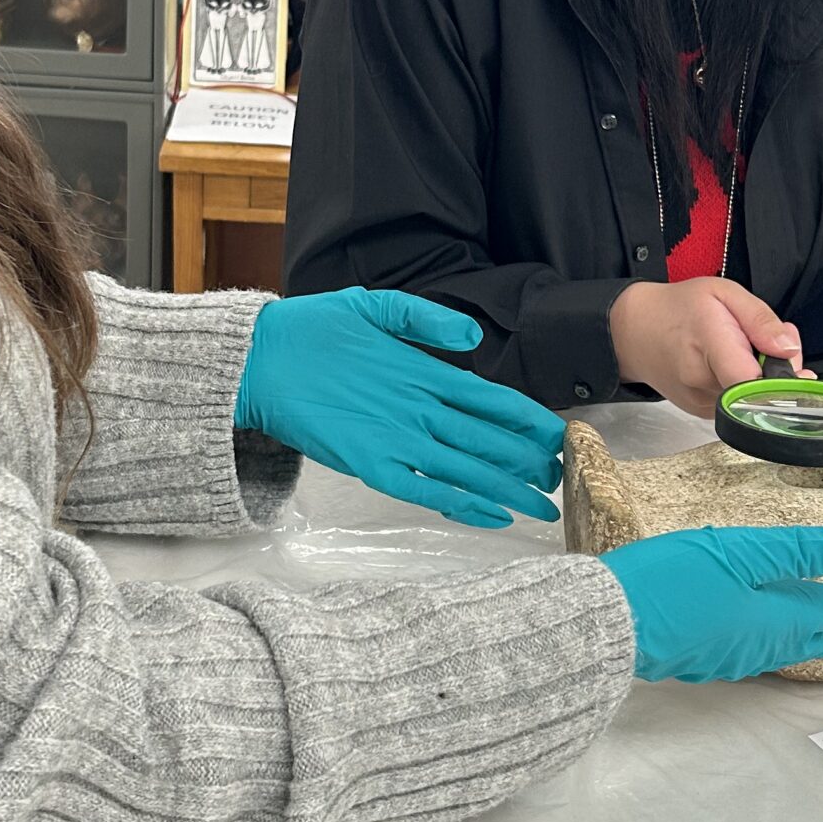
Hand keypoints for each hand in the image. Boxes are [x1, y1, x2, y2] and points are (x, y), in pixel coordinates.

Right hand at [236, 288, 563, 529]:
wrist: (259, 362)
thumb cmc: (314, 331)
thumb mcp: (375, 306)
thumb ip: (427, 319)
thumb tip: (473, 337)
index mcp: (423, 371)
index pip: (493, 400)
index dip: (530, 422)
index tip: (560, 437)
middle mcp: (418, 408)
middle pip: (489, 440)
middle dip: (529, 462)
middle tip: (563, 479)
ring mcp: (395, 439)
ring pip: (466, 470)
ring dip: (507, 490)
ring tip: (542, 508)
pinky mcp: (369, 465)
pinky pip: (425, 491)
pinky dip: (460, 504)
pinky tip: (489, 515)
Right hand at [605, 526, 822, 683]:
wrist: (606, 626)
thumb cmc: (670, 581)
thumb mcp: (739, 551)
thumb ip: (802, 552)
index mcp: (778, 620)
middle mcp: (764, 647)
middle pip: (822, 633)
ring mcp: (734, 658)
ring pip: (796, 647)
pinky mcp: (707, 658)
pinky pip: (769, 651)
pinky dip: (793, 640)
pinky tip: (781, 637)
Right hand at [609, 278, 804, 416]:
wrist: (634, 332)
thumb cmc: (677, 309)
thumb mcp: (723, 293)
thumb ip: (760, 319)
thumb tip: (789, 349)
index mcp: (709, 342)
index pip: (752, 382)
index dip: (783, 381)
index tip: (794, 369)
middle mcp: (701, 380)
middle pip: (760, 392)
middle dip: (778, 372)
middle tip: (771, 345)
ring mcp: (699, 401)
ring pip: (751, 400)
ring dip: (761, 380)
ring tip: (744, 351)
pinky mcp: (701, 412)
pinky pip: (738, 405)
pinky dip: (744, 388)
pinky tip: (732, 367)